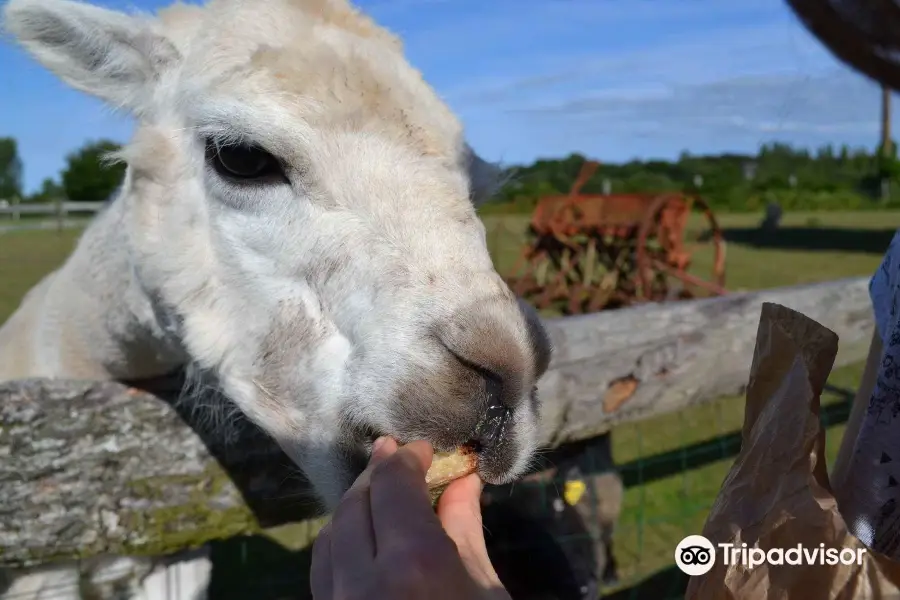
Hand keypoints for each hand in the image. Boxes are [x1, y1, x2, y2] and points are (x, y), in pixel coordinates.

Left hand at [310, 436, 510, 599]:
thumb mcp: (487, 592)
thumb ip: (466, 530)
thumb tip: (462, 479)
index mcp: (414, 564)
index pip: (393, 485)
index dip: (406, 458)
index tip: (421, 449)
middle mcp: (363, 580)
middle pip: (355, 504)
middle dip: (376, 474)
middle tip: (396, 454)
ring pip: (328, 536)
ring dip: (354, 507)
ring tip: (380, 493)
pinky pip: (323, 570)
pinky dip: (340, 543)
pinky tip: (364, 539)